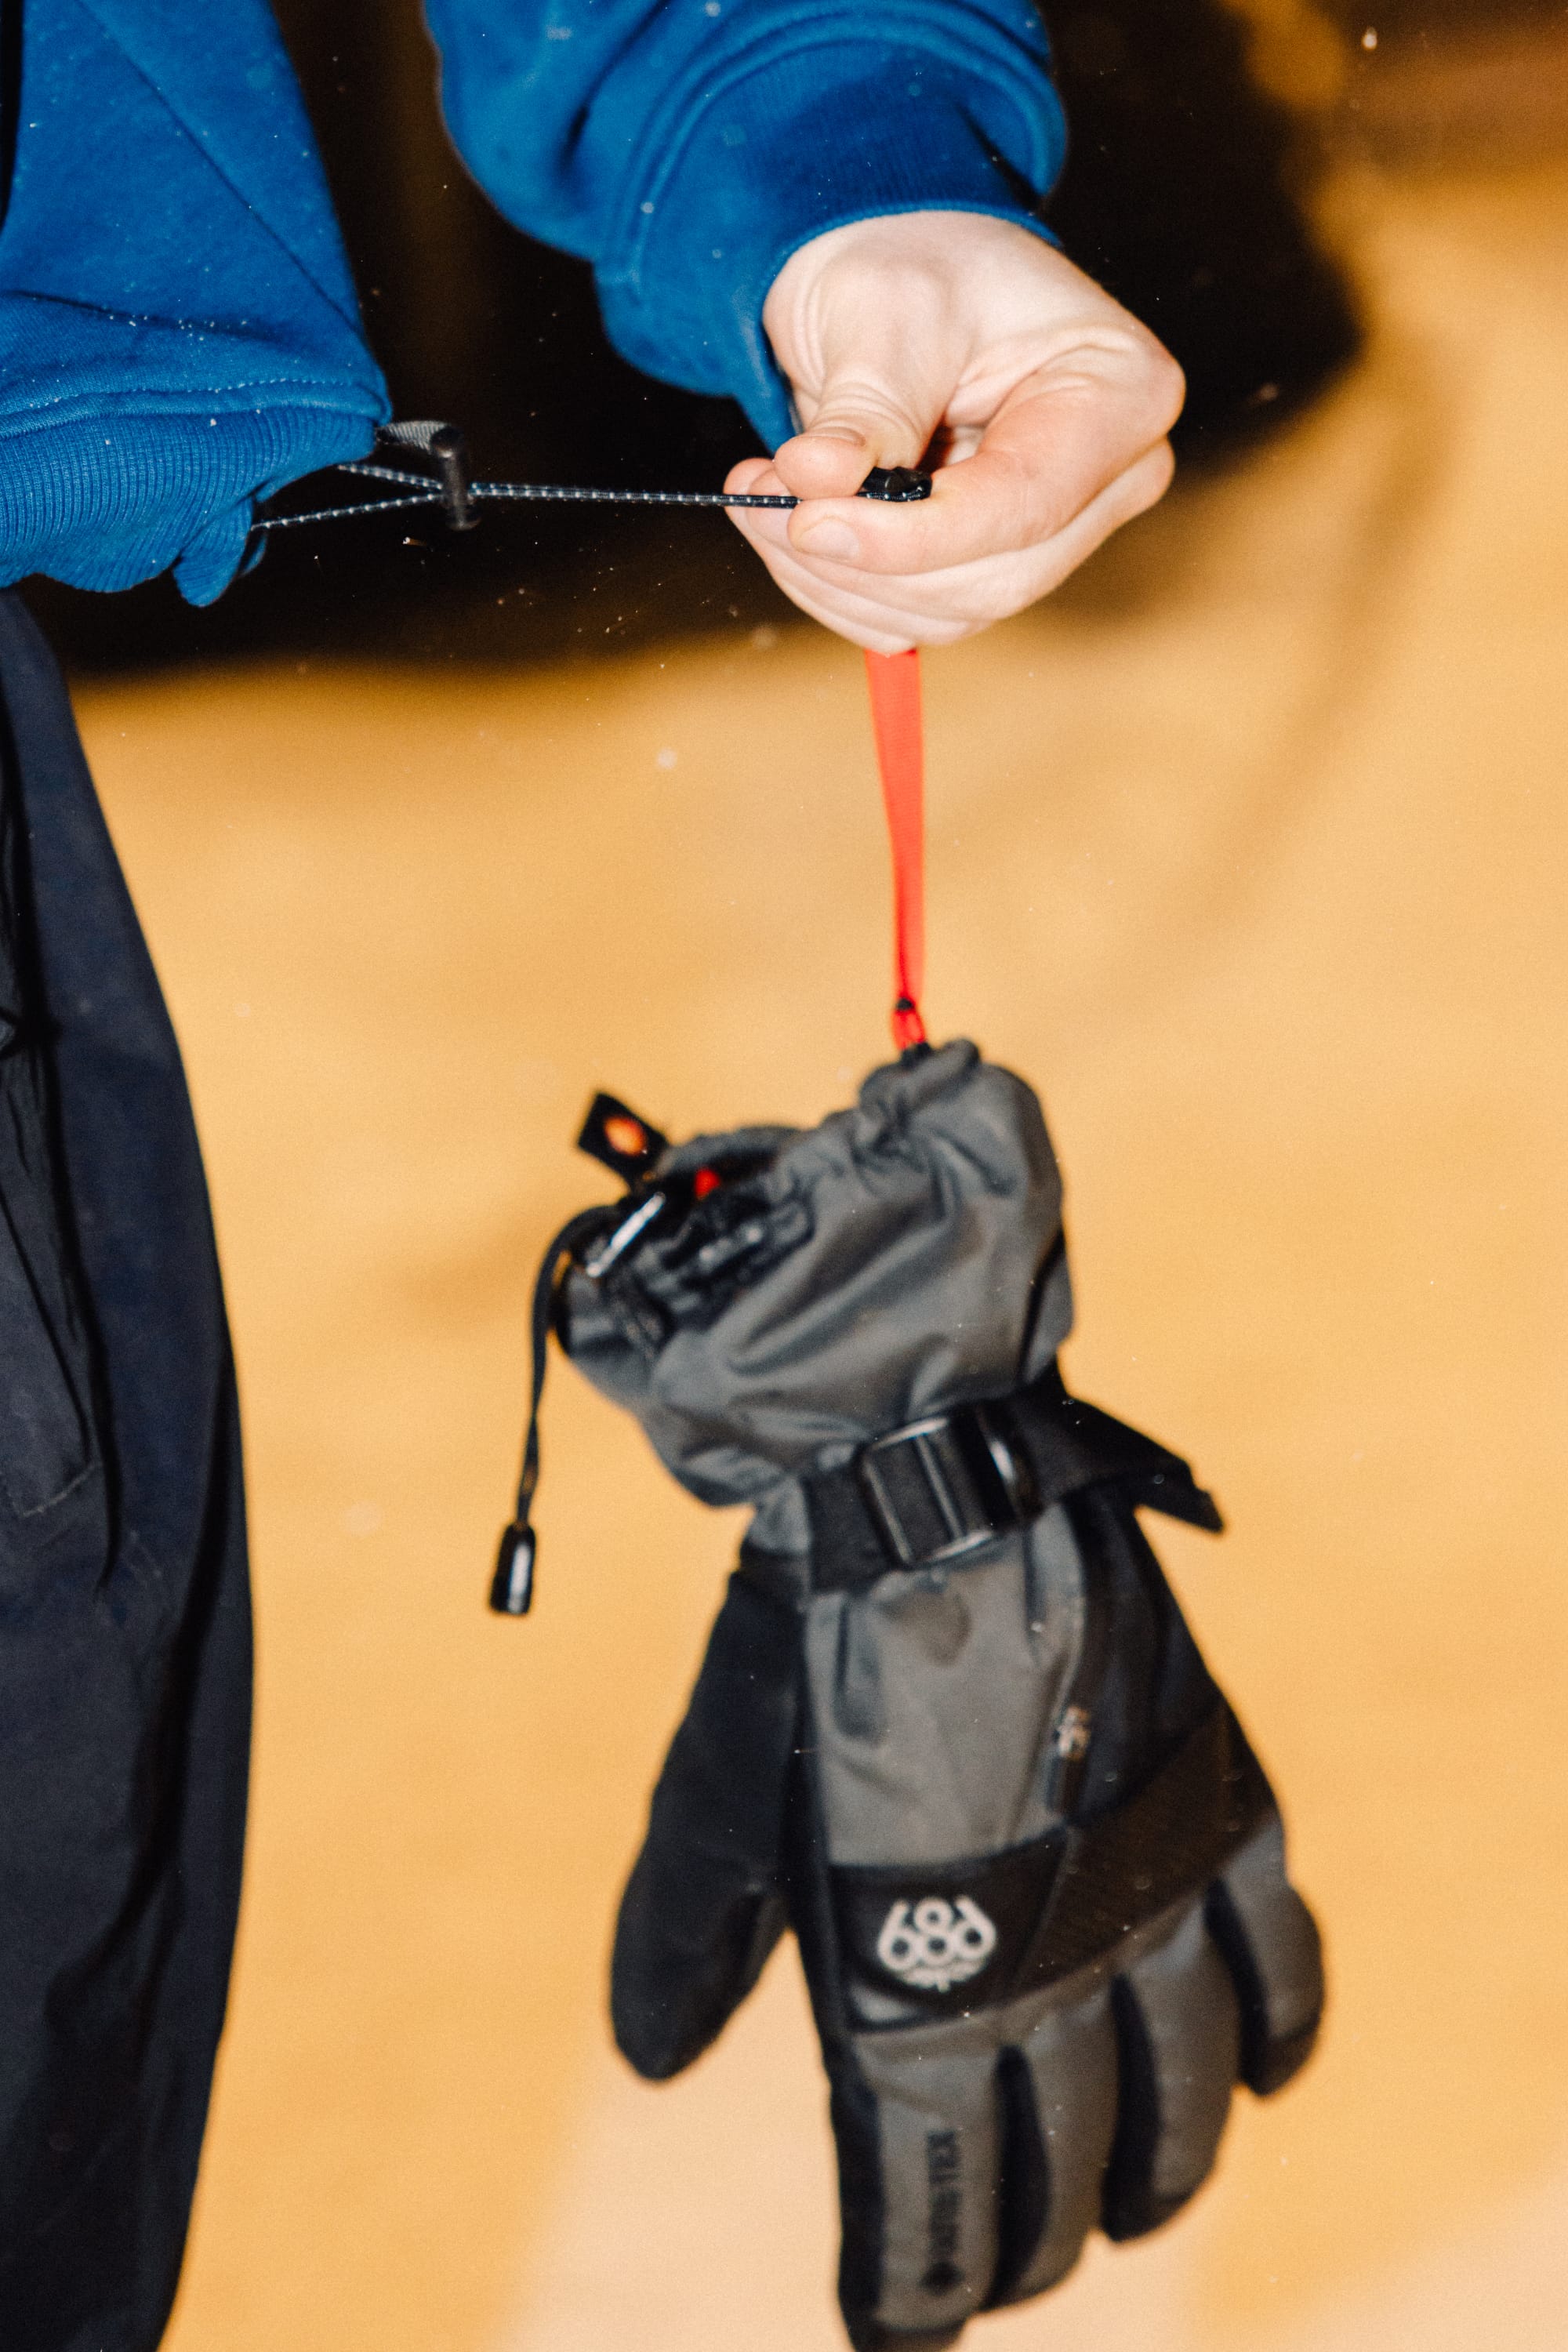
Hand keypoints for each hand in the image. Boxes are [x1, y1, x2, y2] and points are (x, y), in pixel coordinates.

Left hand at [726, 210, 1183, 650]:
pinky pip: (913, 618)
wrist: (899, 273)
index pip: (1024, 505)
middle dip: (862, 561)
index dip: (913, 536)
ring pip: (946, 611)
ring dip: (834, 579)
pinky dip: (836, 590)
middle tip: (760, 503)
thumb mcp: (888, 307)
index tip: (810, 521)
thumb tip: (817, 481)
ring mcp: (1056, 535)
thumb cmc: (917, 264)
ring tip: (760, 499)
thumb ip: (865, 405)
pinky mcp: (992, 568)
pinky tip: (788, 529)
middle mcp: (1109, 479)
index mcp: (1121, 393)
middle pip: (991, 578)